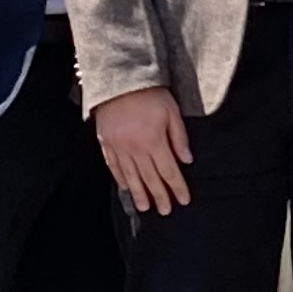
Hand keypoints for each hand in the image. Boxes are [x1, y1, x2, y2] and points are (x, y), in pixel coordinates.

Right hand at [93, 85, 194, 213]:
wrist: (119, 80)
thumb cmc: (150, 94)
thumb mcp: (172, 111)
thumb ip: (179, 137)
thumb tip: (186, 160)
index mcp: (154, 141)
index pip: (169, 171)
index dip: (177, 188)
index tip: (183, 200)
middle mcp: (135, 149)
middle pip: (150, 178)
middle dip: (159, 196)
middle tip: (165, 211)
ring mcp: (119, 147)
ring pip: (130, 177)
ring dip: (139, 194)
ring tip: (145, 208)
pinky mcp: (106, 143)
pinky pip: (114, 166)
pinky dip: (121, 179)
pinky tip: (127, 188)